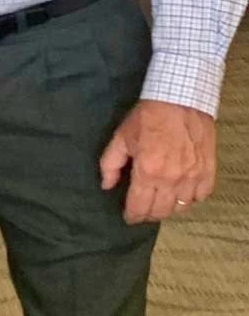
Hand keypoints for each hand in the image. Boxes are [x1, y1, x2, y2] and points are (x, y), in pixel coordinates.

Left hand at [99, 100, 216, 223]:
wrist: (180, 99)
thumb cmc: (148, 117)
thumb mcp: (121, 137)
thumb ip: (110, 164)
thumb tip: (107, 186)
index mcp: (148, 171)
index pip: (139, 206)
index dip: (132, 216)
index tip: (129, 217)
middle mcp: (171, 179)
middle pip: (160, 211)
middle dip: (148, 215)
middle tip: (142, 211)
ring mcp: (193, 176)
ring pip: (181, 207)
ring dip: (169, 209)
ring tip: (160, 203)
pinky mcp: (208, 170)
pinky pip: (201, 196)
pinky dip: (191, 199)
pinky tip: (182, 194)